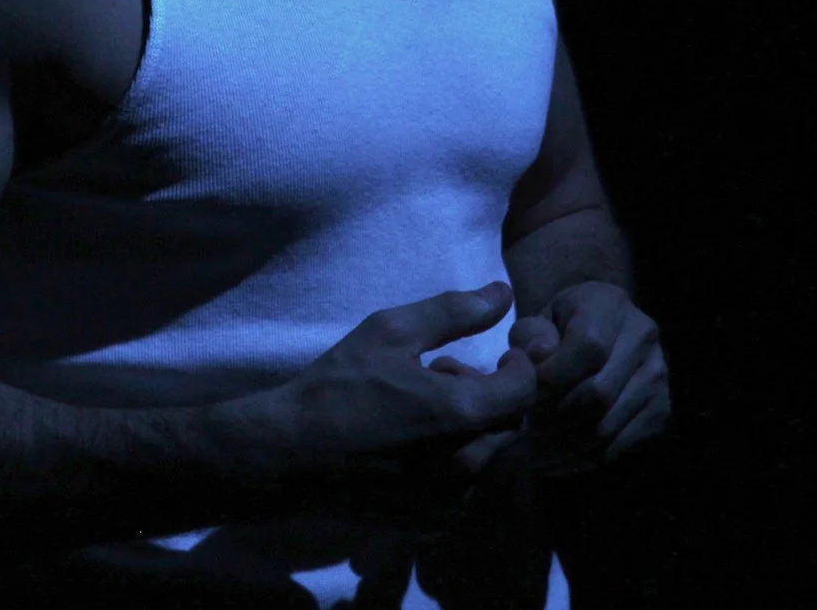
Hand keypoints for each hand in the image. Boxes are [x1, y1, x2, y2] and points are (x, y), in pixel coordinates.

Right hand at [252, 283, 538, 528]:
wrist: (288, 453)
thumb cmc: (337, 386)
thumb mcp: (389, 332)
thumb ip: (454, 312)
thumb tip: (503, 293)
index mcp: (461, 413)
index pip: (527, 389)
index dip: (521, 366)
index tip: (499, 354)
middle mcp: (466, 464)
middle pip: (513, 425)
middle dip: (492, 395)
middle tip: (443, 375)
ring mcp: (449, 501)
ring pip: (491, 457)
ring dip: (474, 430)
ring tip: (425, 410)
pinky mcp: (431, 523)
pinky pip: (466, 490)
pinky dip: (456, 463)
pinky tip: (415, 446)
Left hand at [503, 281, 670, 474]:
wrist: (604, 329)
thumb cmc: (561, 325)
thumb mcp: (539, 318)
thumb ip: (530, 335)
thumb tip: (537, 358)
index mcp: (609, 306)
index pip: (588, 348)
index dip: (552, 378)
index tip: (521, 396)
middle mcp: (643, 338)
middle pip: (598, 394)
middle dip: (554, 419)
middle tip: (521, 434)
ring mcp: (659, 376)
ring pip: (609, 425)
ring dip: (565, 447)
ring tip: (531, 456)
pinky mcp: (662, 409)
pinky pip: (622, 444)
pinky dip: (586, 460)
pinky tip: (556, 463)